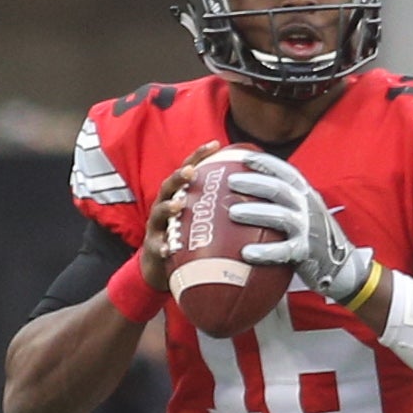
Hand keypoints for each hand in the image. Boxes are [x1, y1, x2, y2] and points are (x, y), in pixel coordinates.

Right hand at [139, 140, 221, 289]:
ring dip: (168, 208)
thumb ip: (221, 206)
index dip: (200, 156)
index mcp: (179, 195)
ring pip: (159, 213)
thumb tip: (259, 196)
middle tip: (191, 172)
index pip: (189, 170)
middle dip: (179, 177)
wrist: (163, 268)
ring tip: (179, 205)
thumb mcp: (204, 219)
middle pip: (169, 186)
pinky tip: (168, 248)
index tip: (216, 144)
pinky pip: (157, 247)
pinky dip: (162, 247)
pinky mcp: (154, 249)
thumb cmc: (188, 238)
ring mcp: (157, 227)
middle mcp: (165, 207)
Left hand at [228, 152, 371, 303]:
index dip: (265, 162)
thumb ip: (285, 201)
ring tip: (233, 213)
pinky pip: (284, 251)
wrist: (342, 266)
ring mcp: (308, 229)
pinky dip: (265, 252)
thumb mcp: (305, 212)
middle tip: (231, 181)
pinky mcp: (306, 252)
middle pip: (279, 189)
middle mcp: (308, 208)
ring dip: (255, 212)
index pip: (286, 172)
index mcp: (306, 195)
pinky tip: (247, 253)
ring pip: (280, 216)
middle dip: (254, 182)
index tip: (243, 157)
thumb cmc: (314, 237)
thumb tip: (249, 190)